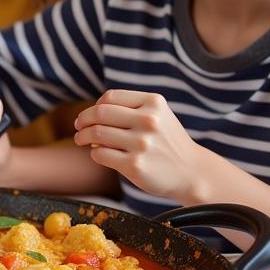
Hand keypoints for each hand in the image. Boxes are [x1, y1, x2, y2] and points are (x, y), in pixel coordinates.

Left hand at [73, 90, 204, 200]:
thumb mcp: (158, 115)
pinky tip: (99, 154)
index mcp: (153, 103)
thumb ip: (129, 108)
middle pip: (99, 114)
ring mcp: (141, 143)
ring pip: (96, 134)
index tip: (90, 115)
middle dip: (83, 120)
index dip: (94, 106)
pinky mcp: (135, 165)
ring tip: (80, 140)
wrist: (192, 172)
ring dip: (82, 136)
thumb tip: (90, 112)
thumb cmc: (167, 141)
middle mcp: (148, 121)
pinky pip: (100, 154)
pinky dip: (94, 153)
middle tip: (78, 126)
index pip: (110, 97)